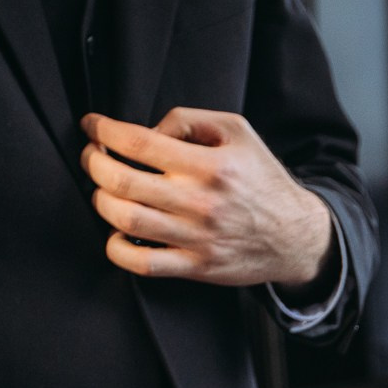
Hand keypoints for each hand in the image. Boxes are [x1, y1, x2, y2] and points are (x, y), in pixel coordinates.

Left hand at [80, 109, 338, 288]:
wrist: (295, 236)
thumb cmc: (261, 180)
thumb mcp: (237, 132)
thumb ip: (190, 120)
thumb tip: (147, 131)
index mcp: (211, 164)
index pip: (140, 142)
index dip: (104, 130)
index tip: (92, 126)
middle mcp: (201, 201)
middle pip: (122, 180)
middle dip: (94, 163)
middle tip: (92, 156)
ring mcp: (197, 238)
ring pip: (125, 220)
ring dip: (101, 200)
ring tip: (104, 190)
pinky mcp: (196, 267)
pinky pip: (141, 264)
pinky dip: (116, 248)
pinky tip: (117, 233)